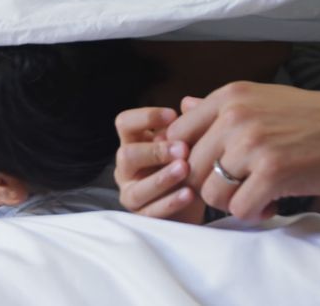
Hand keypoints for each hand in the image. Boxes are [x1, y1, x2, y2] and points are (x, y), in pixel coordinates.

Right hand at [114, 107, 202, 222]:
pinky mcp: (143, 217)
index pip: (124, 123)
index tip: (173, 116)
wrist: (195, 204)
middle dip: (155, 151)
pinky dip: (171, 202)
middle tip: (183, 149)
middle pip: (126, 154)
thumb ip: (190, 123)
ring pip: (137, 187)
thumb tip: (189, 102)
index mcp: (134, 143)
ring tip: (186, 169)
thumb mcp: (190, 143)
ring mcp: (132, 194)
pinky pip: (152, 211)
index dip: (146, 117)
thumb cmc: (188, 165)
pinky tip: (190, 193)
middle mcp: (127, 168)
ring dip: (162, 177)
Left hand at [167, 82, 319, 221]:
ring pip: (210, 192)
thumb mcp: (263, 100)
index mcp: (229, 96)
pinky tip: (270, 206)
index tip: (213, 169)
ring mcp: (252, 143)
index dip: (188, 159)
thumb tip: (181, 105)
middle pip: (189, 168)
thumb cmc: (316, 118)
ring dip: (231, 203)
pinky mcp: (273, 172)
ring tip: (256, 197)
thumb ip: (219, 108)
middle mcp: (235, 115)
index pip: (176, 135)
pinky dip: (253, 214)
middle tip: (239, 189)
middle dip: (210, 186)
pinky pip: (239, 209)